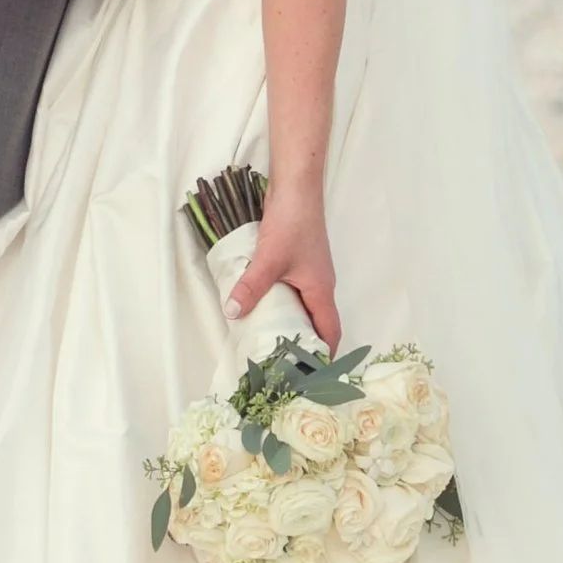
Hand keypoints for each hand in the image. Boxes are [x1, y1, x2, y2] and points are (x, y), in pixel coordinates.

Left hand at [230, 180, 339, 351]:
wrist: (297, 186)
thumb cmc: (293, 223)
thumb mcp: (269, 259)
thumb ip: (251, 287)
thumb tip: (233, 313)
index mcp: (322, 291)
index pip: (330, 332)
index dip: (322, 355)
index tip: (309, 376)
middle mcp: (320, 285)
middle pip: (317, 322)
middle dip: (303, 344)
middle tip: (282, 363)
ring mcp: (310, 272)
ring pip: (305, 306)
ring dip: (291, 323)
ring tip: (268, 339)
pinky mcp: (299, 260)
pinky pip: (295, 291)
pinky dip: (283, 304)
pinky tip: (263, 305)